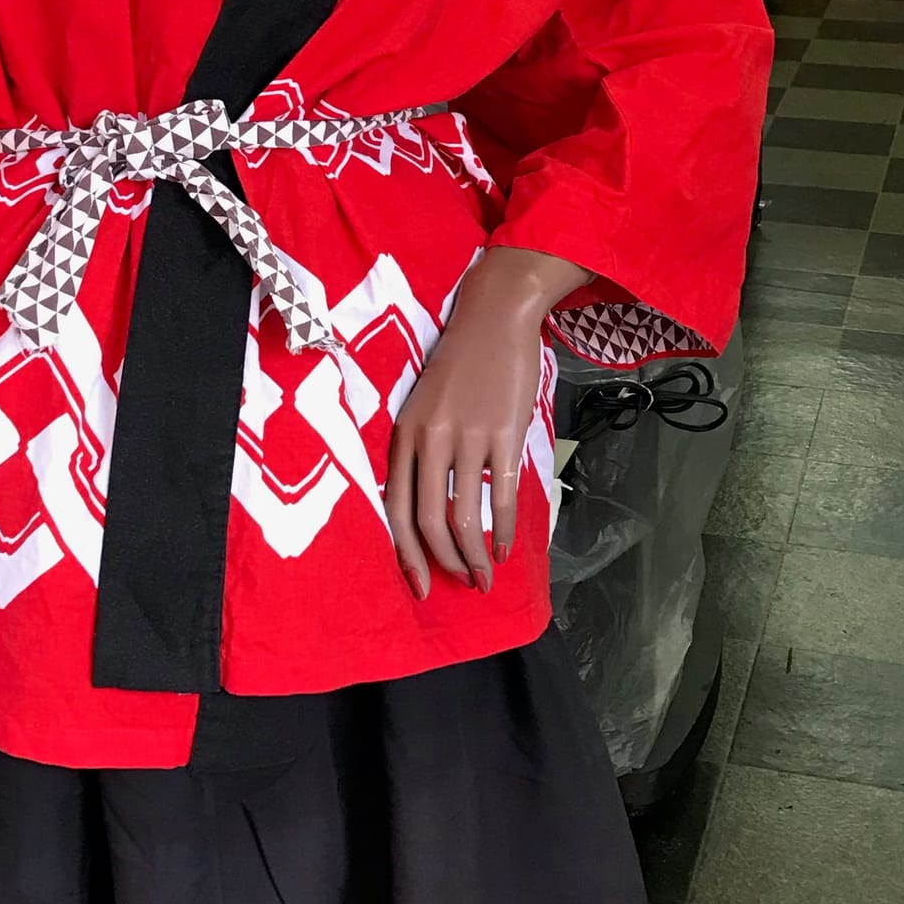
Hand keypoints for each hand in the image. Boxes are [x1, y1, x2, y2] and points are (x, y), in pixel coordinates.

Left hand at [384, 247, 581, 599]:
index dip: (406, 553)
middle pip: (428, 521)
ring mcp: (467, 437)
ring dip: (474, 556)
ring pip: (464, 517)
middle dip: (444, 563)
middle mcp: (429, 439)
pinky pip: (501, 497)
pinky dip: (504, 530)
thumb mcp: (423, 405)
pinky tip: (507, 548)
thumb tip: (428, 509)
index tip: (419, 585)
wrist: (494, 318)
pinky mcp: (504, 435)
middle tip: (461, 584)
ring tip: (485, 575)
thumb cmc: (459, 363)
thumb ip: (419, 450)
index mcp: (403, 434)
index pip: (396, 508)